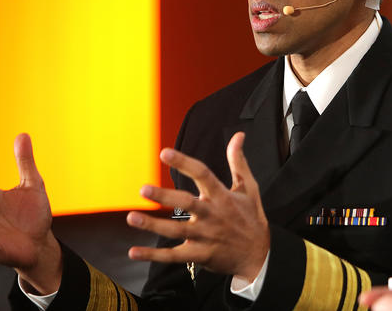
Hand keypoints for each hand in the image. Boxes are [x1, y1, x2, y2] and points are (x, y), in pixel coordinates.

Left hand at [127, 132, 269, 281]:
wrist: (260, 256)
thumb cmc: (251, 218)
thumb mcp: (249, 188)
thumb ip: (238, 161)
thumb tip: (238, 135)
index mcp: (222, 196)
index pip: (202, 174)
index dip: (183, 162)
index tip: (164, 152)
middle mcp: (212, 215)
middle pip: (186, 204)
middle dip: (164, 196)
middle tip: (143, 189)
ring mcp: (205, 237)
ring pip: (175, 231)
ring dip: (153, 225)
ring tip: (132, 218)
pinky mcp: (199, 255)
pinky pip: (173, 256)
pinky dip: (153, 255)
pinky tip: (134, 252)